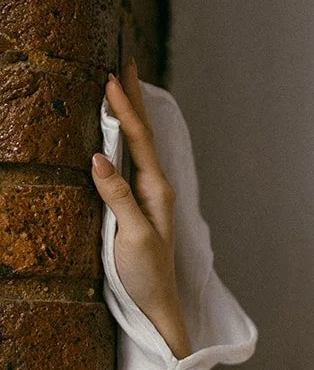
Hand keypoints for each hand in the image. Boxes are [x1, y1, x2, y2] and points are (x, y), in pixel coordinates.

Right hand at [91, 57, 190, 357]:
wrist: (157, 307)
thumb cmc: (146, 277)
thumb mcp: (132, 237)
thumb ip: (118, 197)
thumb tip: (99, 156)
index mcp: (156, 191)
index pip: (139, 139)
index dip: (125, 108)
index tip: (112, 76)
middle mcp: (155, 189)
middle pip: (144, 134)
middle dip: (133, 99)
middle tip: (125, 62)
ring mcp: (147, 198)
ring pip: (137, 145)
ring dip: (130, 114)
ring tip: (121, 87)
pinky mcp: (136, 208)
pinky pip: (130, 161)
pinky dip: (124, 139)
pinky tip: (118, 133)